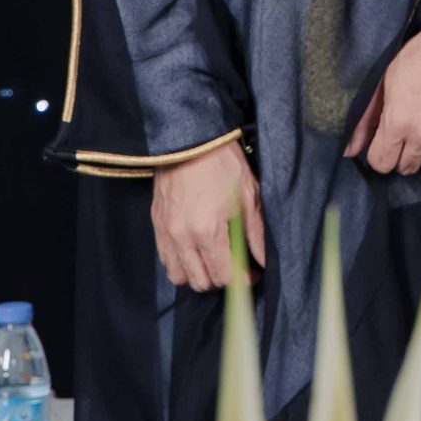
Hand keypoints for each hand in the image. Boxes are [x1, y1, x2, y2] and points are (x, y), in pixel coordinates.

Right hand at [152, 137, 264, 292]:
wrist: (191, 139)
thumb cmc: (223, 163)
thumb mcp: (249, 195)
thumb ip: (255, 233)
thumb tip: (264, 260)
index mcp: (207, 230)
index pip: (223, 275)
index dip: (242, 280)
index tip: (253, 273)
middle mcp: (182, 237)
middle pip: (200, 282)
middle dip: (221, 280)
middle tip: (236, 266)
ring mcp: (166, 232)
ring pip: (179, 276)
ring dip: (198, 275)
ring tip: (214, 259)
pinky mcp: (157, 225)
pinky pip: (165, 260)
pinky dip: (180, 263)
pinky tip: (195, 250)